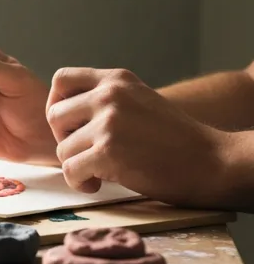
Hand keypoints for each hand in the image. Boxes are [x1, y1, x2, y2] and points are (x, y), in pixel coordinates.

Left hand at [46, 67, 230, 207]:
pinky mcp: (108, 151)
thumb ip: (103, 100)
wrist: (209, 161)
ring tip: (98, 172)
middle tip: (86, 153)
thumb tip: (58, 112)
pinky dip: (79, 183)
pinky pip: (70, 170)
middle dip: (64, 140)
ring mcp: (109, 122)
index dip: (56, 105)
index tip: (70, 126)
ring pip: (62, 148)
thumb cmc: (171, 138)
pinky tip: (97, 184)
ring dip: (76, 165)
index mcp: (116, 79)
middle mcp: (110, 94)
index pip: (61, 80)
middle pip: (54, 117)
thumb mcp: (137, 100)